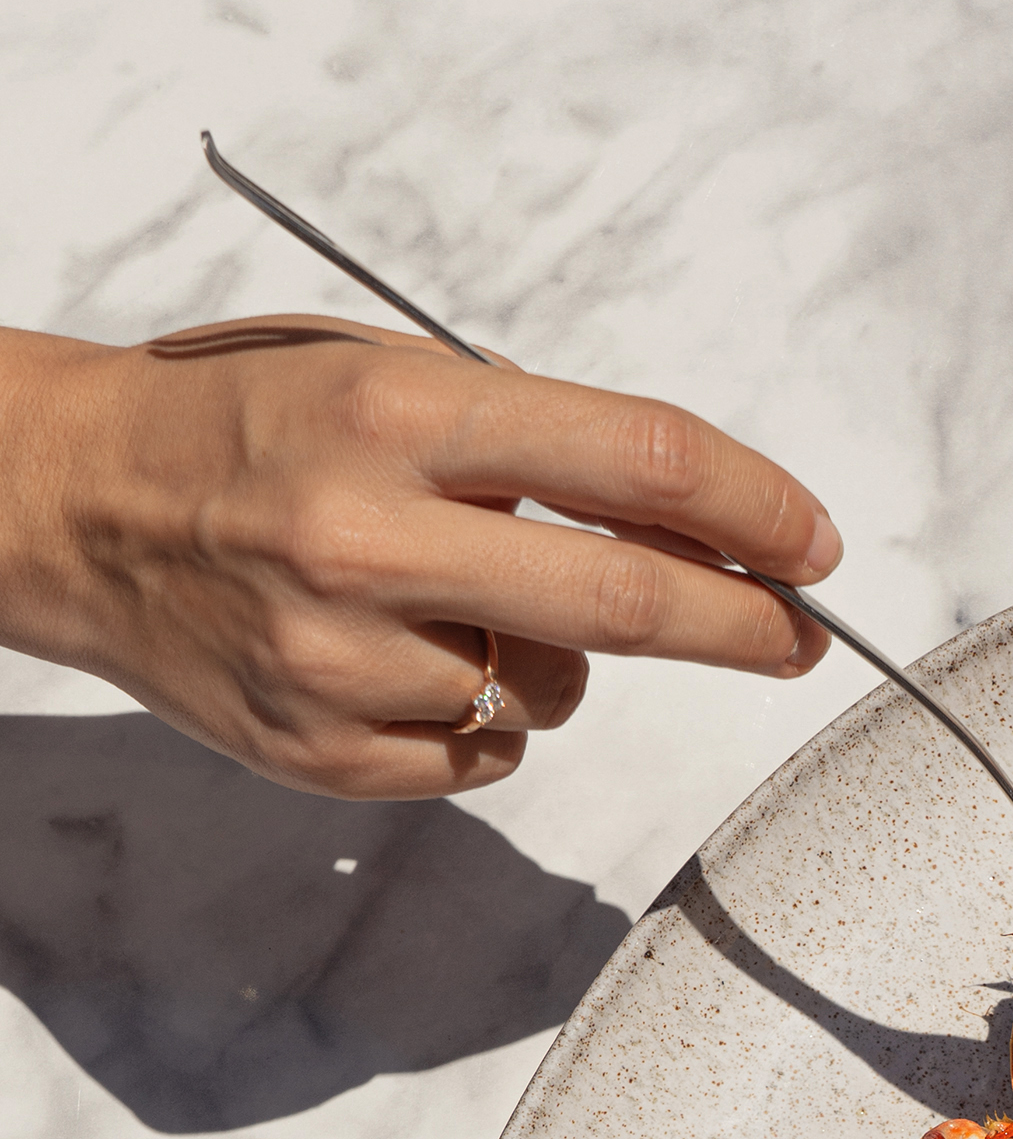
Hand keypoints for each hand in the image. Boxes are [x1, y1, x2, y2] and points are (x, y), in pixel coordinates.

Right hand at [0, 317, 841, 798]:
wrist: (77, 507)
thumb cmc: (250, 432)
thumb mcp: (387, 382)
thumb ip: (531, 447)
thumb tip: (697, 528)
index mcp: (400, 415)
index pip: (632, 459)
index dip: (749, 508)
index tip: (808, 543)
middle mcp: (371, 537)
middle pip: (623, 601)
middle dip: (738, 624)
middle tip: (799, 634)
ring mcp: (344, 658)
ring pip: (549, 693)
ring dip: (550, 659)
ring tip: (455, 604)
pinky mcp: (325, 752)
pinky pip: (482, 756)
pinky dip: (480, 718)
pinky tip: (406, 663)